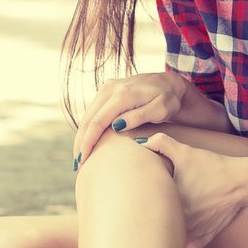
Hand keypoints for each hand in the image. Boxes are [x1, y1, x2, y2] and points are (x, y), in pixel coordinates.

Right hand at [73, 72, 189, 165]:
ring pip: (87, 116)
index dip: (88, 142)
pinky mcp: (106, 90)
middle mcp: (110, 88)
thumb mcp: (160, 110)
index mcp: (123, 94)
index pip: (98, 121)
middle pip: (88, 119)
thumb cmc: (168, 99)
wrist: (169, 82)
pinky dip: (88, 128)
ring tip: (80, 158)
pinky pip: (92, 112)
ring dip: (81, 137)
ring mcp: (106, 88)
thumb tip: (116, 126)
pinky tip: (87, 143)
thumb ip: (139, 117)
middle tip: (78, 165)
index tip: (83, 160)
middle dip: (81, 143)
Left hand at [136, 132, 247, 247]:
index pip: (144, 208)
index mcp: (169, 202)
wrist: (241, 181)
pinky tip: (173, 245)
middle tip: (136, 217)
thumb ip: (161, 143)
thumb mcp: (185, 151)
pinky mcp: (205, 237)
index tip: (130, 201)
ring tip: (150, 233)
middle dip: (145, 224)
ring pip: (169, 243)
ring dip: (161, 238)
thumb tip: (141, 143)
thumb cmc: (212, 167)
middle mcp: (180, 221)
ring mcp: (193, 232)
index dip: (135, 204)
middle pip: (154, 228)